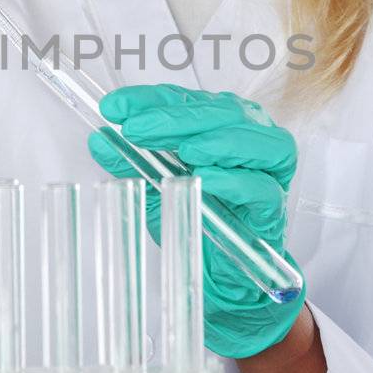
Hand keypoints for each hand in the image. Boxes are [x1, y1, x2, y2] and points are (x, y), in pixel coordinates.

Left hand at [88, 84, 306, 357]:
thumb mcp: (153, 185)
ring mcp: (267, 171)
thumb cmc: (196, 216)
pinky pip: (260, 188)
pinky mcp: (272, 207)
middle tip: (135, 128)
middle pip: (219, 112)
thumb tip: (100, 140)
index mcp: (220, 122)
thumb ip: (131, 161)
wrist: (221, 273)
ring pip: (252, 140)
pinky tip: (205, 179)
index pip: (185, 99)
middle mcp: (250, 136)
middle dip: (174, 118)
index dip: (149, 99)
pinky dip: (233, 180)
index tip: (114, 107)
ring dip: (214, 140)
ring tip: (182, 150)